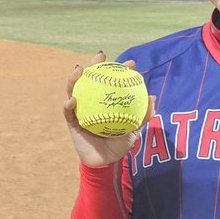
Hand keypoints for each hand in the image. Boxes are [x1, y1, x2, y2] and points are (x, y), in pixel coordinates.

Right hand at [63, 51, 154, 166]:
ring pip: (75, 89)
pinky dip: (68, 104)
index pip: (113, 80)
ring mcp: (80, 109)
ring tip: (79, 69)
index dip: (121, 69)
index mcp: (108, 100)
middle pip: (92, 78)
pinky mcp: (71, 121)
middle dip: (95, 64)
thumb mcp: (134, 130)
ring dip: (74, 78)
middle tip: (101, 56)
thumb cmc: (120, 144)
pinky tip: (72, 99)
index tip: (131, 64)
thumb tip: (152, 97)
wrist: (105, 162)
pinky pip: (67, 111)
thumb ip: (143, 115)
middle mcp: (93, 101)